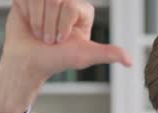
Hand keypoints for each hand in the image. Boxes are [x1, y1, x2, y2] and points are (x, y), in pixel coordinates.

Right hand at [0, 0, 132, 112]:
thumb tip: (131, 62)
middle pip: (55, 0)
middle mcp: (66, 2)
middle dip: (50, 25)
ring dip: (38, 21)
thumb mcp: (85, 56)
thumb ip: (108, 53)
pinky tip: (30, 24)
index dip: (63, 26)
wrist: (28, 61)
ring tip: (40, 33)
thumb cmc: (56, 60)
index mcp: (82, 11)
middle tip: (49, 39)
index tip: (61, 41)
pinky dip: (26, 14)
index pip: (71, 5)